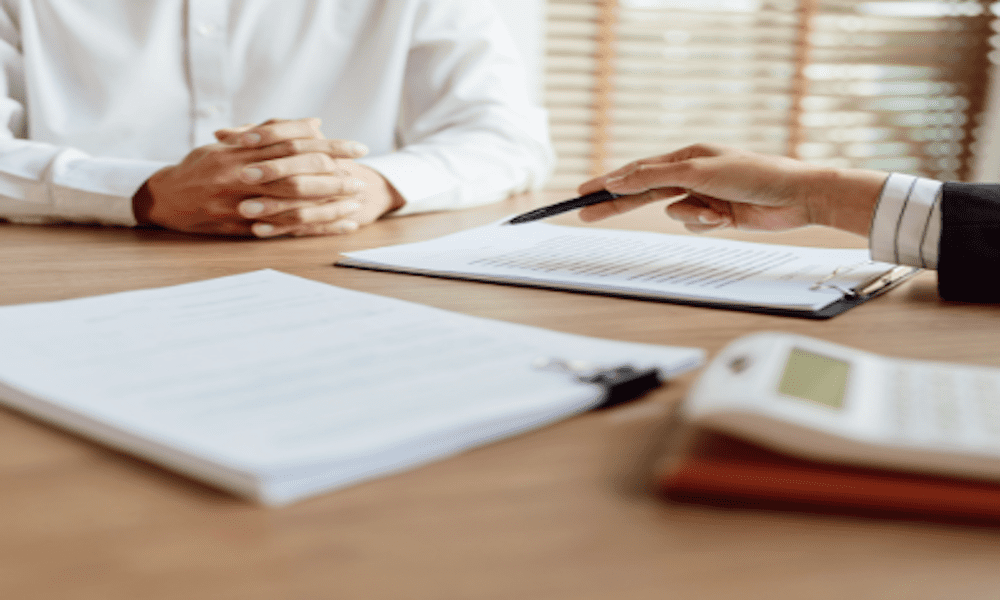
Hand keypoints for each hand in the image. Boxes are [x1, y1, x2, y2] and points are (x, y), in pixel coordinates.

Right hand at [134, 118, 402, 236]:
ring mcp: (240, 204)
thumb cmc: (201, 167)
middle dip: (333, 176)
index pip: (293, 144)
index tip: (357, 148)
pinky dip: (315, 229)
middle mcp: (241, 175)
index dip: (329, 146)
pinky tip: (338, 227)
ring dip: (328, 204)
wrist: (163, 199)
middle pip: (297, 174)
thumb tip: (315, 124)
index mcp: (241, 150)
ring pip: (292, 203)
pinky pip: (284, 229)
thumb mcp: (230, 143)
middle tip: (360, 178)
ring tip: (356, 202)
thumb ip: (271, 132)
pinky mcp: (241, 228)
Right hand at [575, 143, 887, 236]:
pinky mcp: (716, 215)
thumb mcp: (697, 172)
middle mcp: (691, 174)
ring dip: (691, 216)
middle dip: (618, 203)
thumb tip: (617, 179)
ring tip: (716, 212)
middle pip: (644, 192)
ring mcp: (702, 195)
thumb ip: (653, 176)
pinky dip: (706, 224)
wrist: (797, 197)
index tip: (582, 192)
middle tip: (585, 213)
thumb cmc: (752, 175)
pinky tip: (726, 218)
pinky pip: (693, 224)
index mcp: (685, 156)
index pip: (636, 170)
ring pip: (674, 213)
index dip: (607, 182)